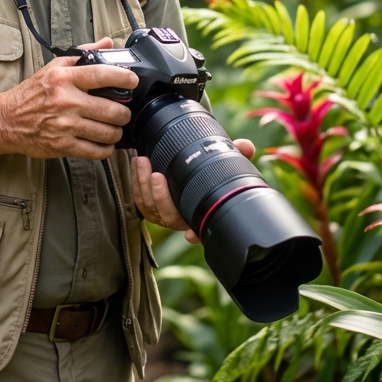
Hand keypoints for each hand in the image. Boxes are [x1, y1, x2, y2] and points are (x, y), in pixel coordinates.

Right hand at [0, 38, 137, 160]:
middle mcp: (65, 101)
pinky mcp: (62, 146)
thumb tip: (107, 44)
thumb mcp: (54, 67)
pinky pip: (96, 151)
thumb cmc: (32, 93)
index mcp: (64, 79)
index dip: (124, 77)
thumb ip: (83, 54)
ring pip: (107, 132)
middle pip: (111, 109)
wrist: (7, 120)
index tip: (133, 80)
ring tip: (114, 127)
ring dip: (117, 131)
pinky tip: (104, 142)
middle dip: (124, 112)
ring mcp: (65, 125)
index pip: (101, 74)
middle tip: (123, 111)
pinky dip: (106, 148)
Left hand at [131, 139, 255, 238]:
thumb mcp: (222, 162)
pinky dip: (136, 181)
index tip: (190, 235)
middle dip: (160, 196)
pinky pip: (138, 198)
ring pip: (149, 206)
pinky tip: (137, 164)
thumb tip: (246, 146)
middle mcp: (181, 219)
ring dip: (143, 184)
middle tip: (157, 175)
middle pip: (168, 215)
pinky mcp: (149, 205)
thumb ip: (235, 154)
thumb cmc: (205, 171)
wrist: (184, 168)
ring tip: (143, 162)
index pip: (201, 229)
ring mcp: (163, 214)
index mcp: (200, 214)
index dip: (196, 235)